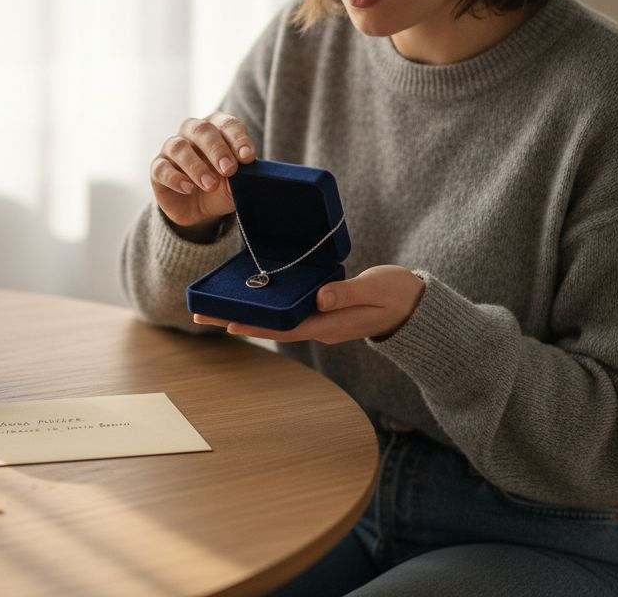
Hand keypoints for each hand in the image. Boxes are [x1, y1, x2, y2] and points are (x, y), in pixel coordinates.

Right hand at [150, 112, 256, 238]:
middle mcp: (192, 133)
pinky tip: (188, 189)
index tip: (248, 158)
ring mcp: (171, 149)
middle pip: (201, 130)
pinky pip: (161, 168)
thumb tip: (238, 177)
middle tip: (229, 170)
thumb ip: (239, 179)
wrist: (199, 210)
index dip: (238, 139)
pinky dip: (175, 178)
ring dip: (196, 166)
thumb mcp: (235, 185)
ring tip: (210, 185)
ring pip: (179, 147)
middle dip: (217, 149)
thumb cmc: (221, 188)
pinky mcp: (158, 168)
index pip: (227, 125)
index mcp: (216, 128)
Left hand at [193, 265, 425, 343]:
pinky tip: (250, 298)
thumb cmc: (398, 294)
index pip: (285, 328)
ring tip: (215, 309)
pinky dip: (266, 306)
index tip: (228, 321)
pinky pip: (288, 311)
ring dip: (247, 314)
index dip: (256, 325)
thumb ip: (348, 294)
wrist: (415, 304)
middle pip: (271, 327)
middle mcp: (320, 326)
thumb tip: (319, 297)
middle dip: (237, 320)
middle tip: (202, 315)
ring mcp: (321, 320)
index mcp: (330, 324)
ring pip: (277, 320)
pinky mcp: (323, 310)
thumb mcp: (375, 289)